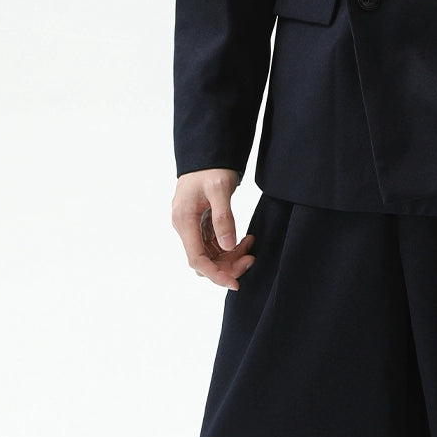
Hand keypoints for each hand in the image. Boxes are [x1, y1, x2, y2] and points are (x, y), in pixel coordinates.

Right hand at [171, 168, 254, 290]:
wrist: (208, 153)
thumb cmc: (212, 167)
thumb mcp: (220, 189)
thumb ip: (223, 218)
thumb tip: (227, 247)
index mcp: (184, 220)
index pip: (196, 259)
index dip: (215, 275)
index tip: (235, 283)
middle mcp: (184, 226)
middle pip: (204, 261)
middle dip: (227, 266)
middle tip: (251, 259)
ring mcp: (192, 226)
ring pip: (210, 255)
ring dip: (231, 256)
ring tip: (251, 246)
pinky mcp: (200, 224)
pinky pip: (214, 244)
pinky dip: (230, 246)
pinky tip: (246, 239)